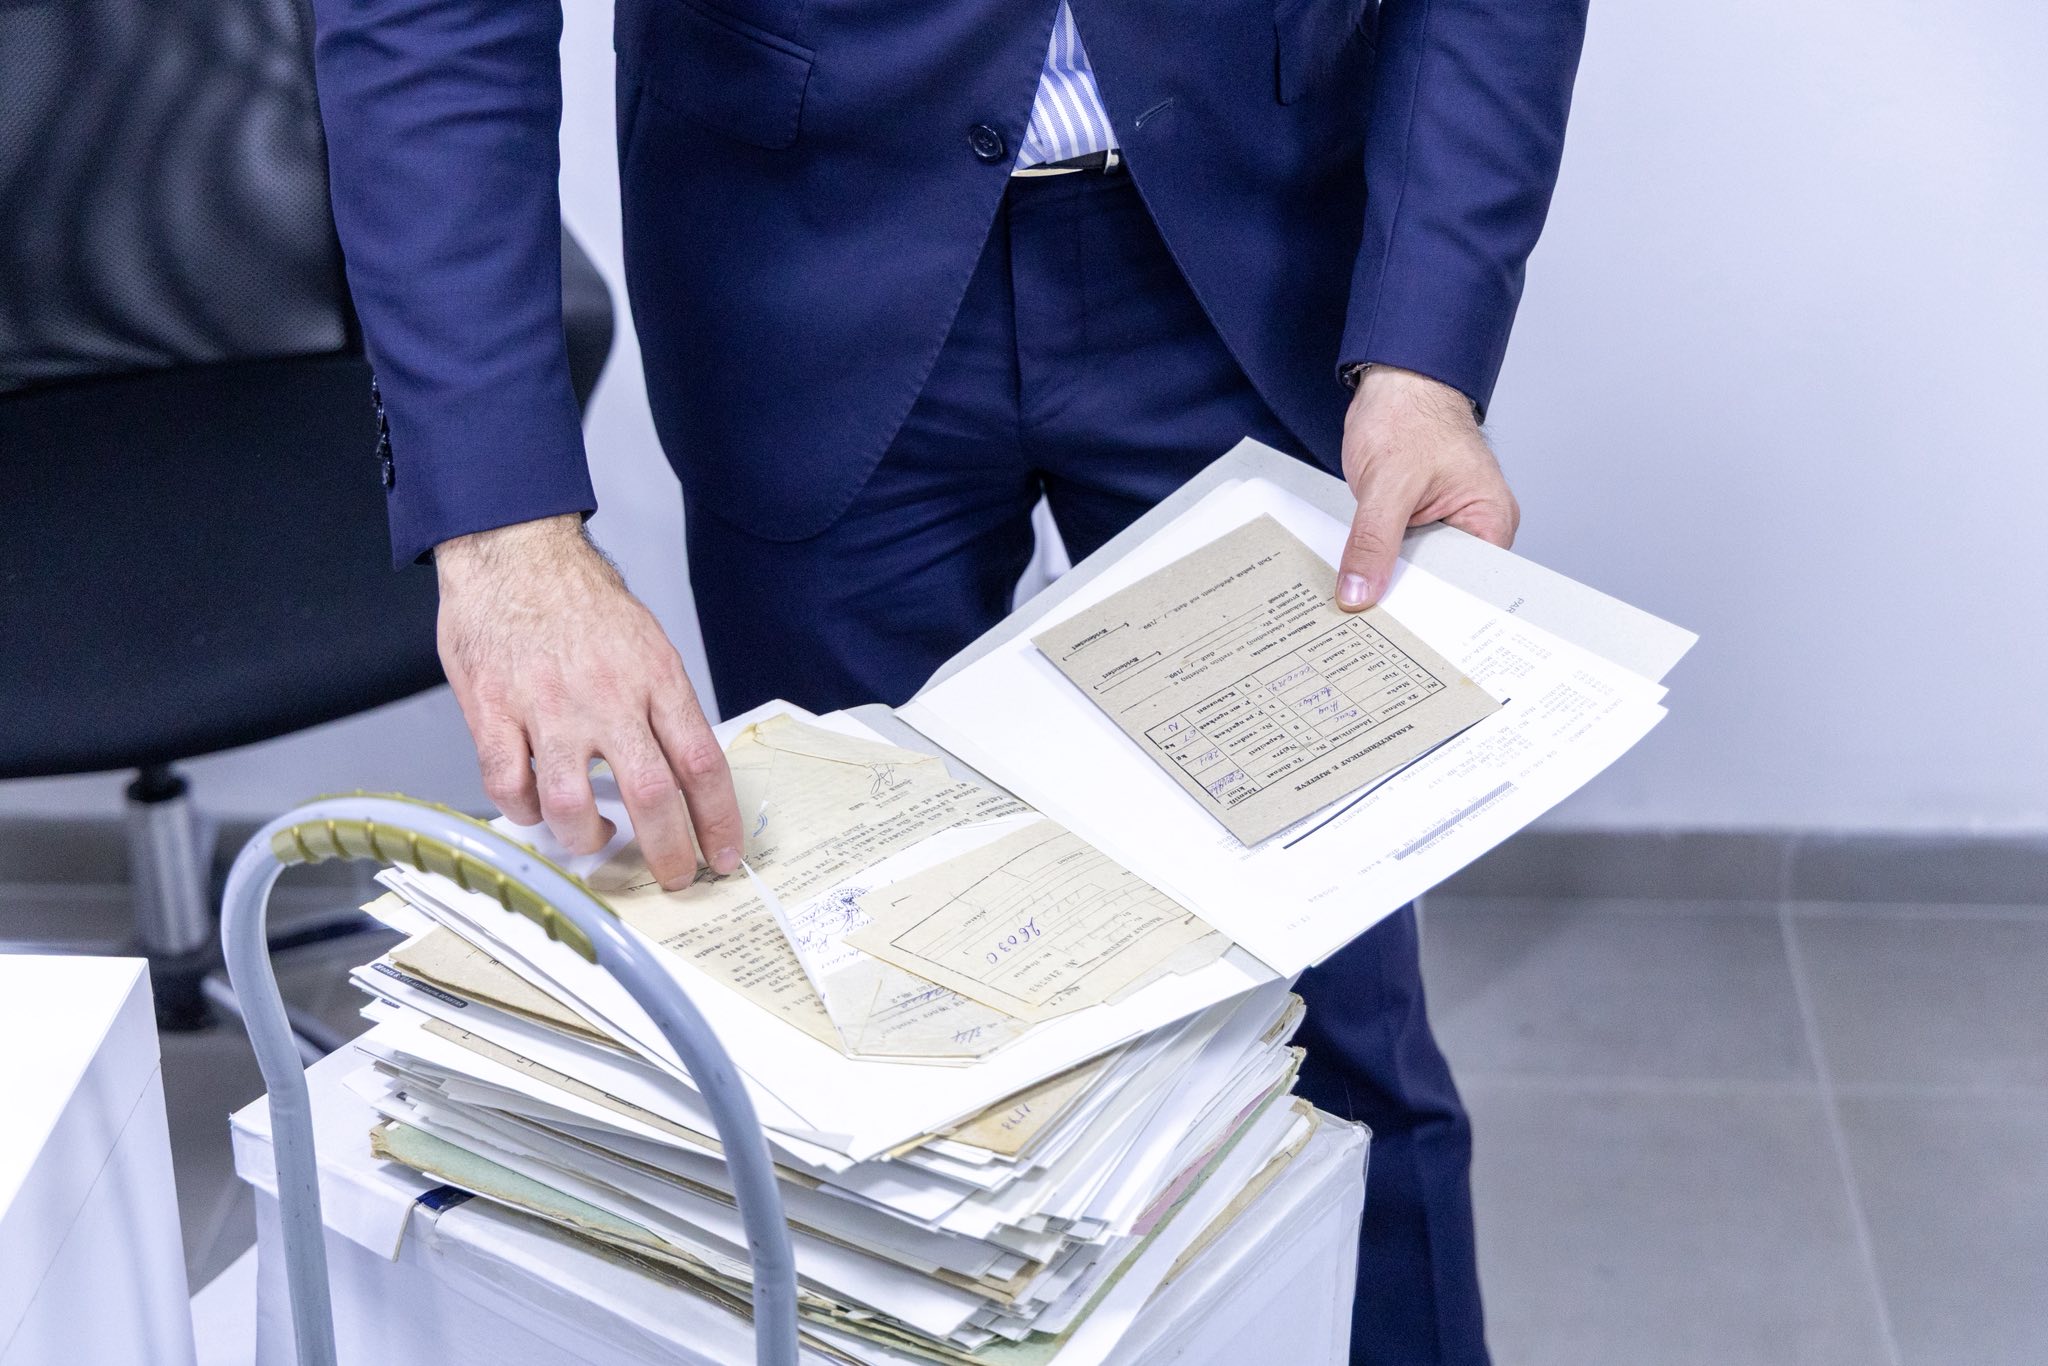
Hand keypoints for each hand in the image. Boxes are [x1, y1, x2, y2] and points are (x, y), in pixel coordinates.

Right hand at [434, 514, 741, 888]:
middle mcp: (608, 696)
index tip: (725, 854)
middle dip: (669, 851)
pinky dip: (525, 811)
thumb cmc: (580, 601)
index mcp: (655, 678)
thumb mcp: (647, 643)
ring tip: (594, 837)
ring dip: (587, 837)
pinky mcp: (494, 711)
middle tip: (673, 875)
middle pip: (652, 794)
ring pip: (573, 804)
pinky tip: (536, 807)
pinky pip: (509, 786)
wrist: (515, 552)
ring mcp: (548, 707)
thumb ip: (662, 705)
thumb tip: (685, 770)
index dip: (718, 819)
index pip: (702, 762)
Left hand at [1334, 364, 1519, 608]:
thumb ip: (1374, 540)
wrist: (1394, 383)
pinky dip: (1378, 563)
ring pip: (1415, 572)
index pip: (1471, 588)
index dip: (1437, 612)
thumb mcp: (1389, 484)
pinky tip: (1358, 579)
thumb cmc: (1411, 415)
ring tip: (1362, 605)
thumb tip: (1359, 592)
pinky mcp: (1417, 525)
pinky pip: (1398, 556)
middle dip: (1407, 599)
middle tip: (1373, 624)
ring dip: (1388, 581)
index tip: (1406, 633)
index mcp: (1490, 523)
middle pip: (1441, 586)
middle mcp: (1475, 530)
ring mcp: (1445, 528)